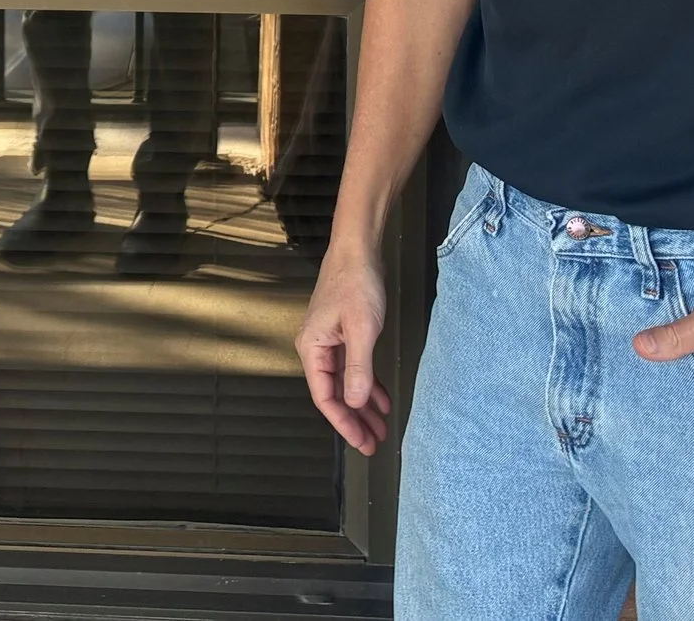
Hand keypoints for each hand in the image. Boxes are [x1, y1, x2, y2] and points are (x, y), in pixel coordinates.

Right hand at [297, 243, 392, 452]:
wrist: (357, 250)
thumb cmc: (356, 283)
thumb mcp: (361, 330)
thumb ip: (358, 369)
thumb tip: (355, 403)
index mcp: (312, 347)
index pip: (324, 396)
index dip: (343, 422)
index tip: (361, 441)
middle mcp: (316, 347)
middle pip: (334, 394)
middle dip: (354, 420)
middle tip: (373, 444)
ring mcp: (329, 341)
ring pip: (345, 383)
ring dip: (362, 405)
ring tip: (380, 428)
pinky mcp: (343, 334)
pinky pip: (353, 368)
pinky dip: (367, 384)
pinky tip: (381, 399)